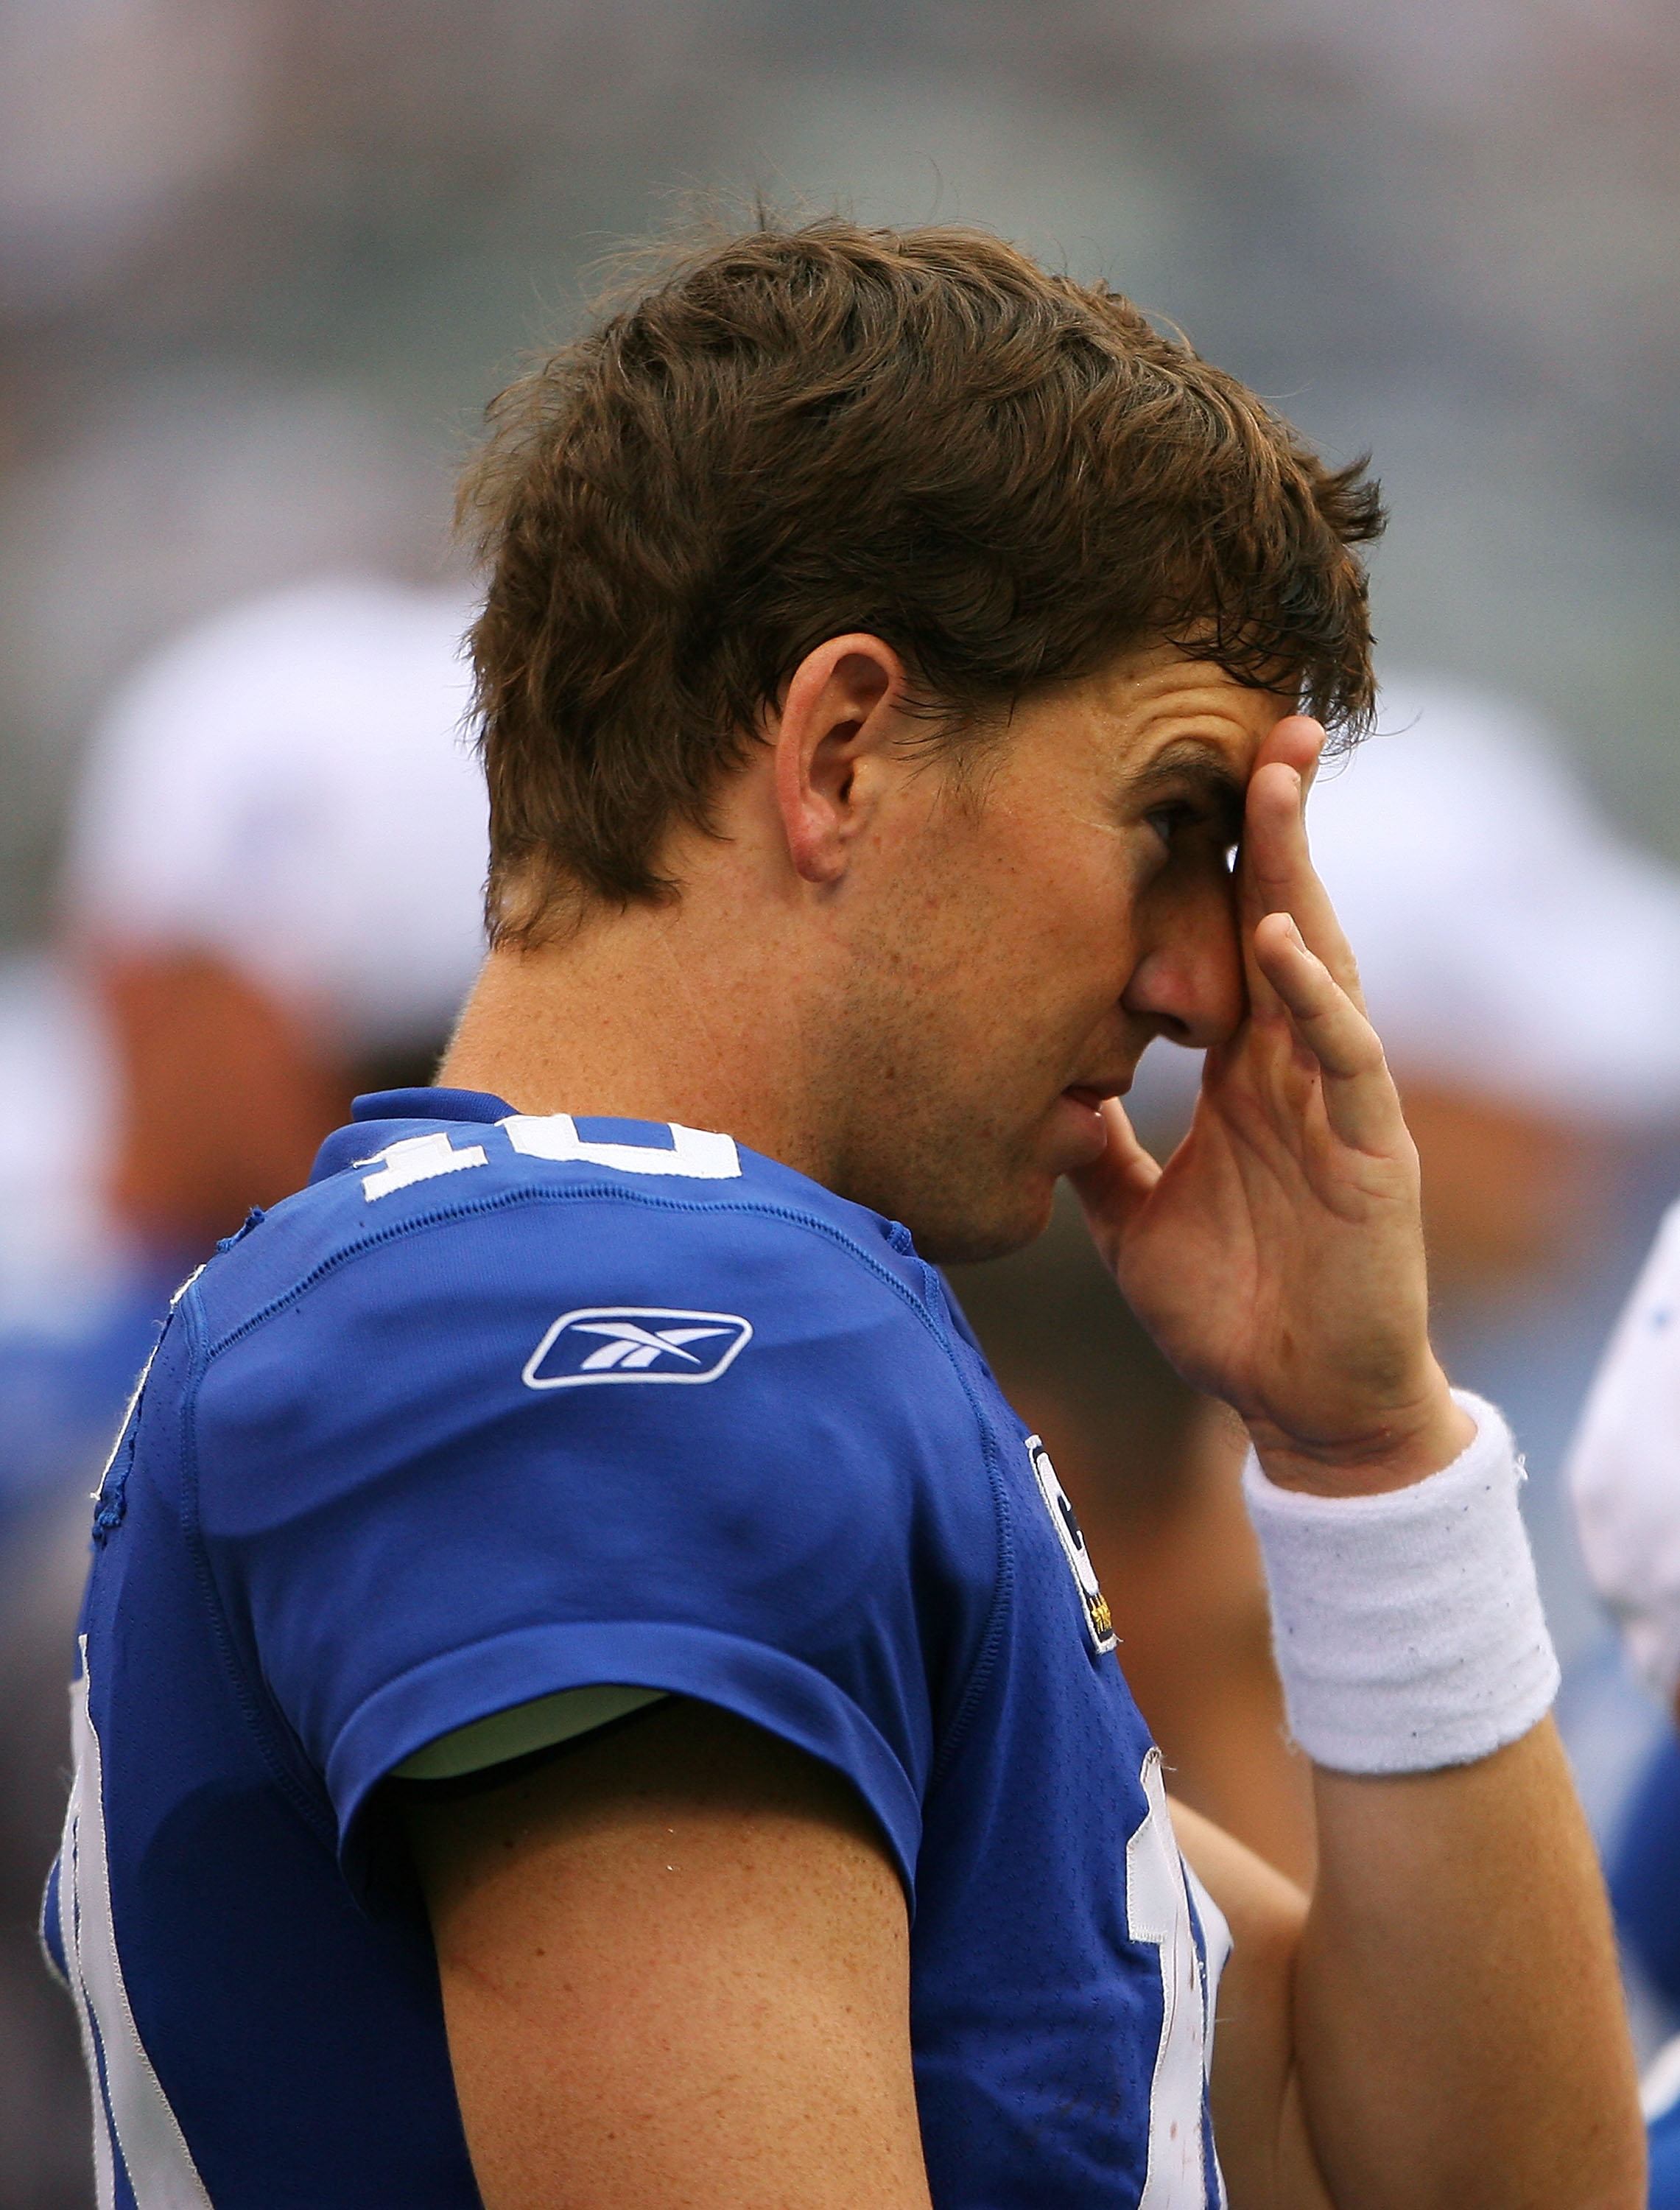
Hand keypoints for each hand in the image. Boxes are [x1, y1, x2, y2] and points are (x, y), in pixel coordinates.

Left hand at [1072, 715, 1472, 1494]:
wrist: (1301, 1407)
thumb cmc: (1231, 1311)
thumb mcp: (1132, 1219)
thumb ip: (1096, 1152)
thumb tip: (1037, 1102)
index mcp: (1240, 1076)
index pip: (1226, 947)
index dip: (1211, 867)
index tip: (1176, 780)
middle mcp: (1291, 1069)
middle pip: (1282, 921)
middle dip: (1273, 826)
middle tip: (1257, 722)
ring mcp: (1336, 1101)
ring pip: (1325, 961)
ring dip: (1301, 872)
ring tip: (1279, 779)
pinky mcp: (1372, 1150)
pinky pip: (1344, 1057)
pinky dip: (1317, 997)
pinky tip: (1284, 940)